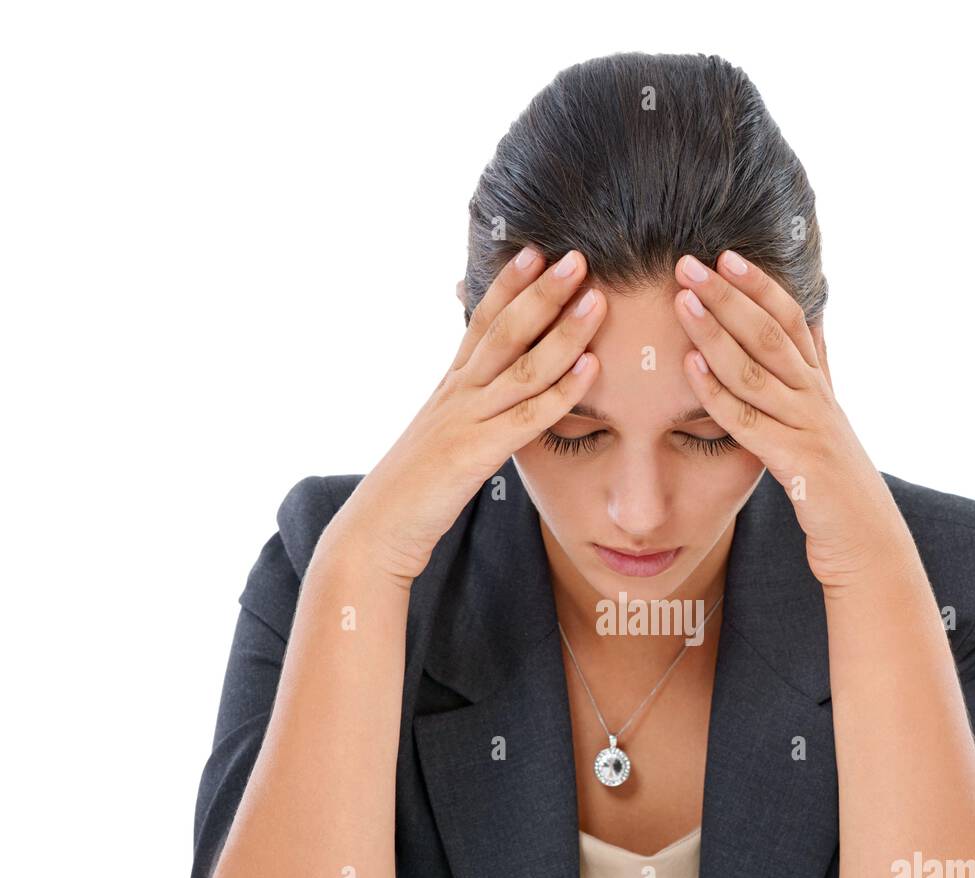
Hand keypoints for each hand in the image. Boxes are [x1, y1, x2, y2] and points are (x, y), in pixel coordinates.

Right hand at [331, 246, 607, 585]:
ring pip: (522, 365)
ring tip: (596, 298)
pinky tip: (591, 368)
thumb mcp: (440, 437)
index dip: (508, 285)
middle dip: (541, 291)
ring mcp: (466, 420)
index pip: (480, 323)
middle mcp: (458, 393)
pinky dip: (562, 390)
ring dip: (563, 330)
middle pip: (504, 330)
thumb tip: (483, 393)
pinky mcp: (476, 453)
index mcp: (450, 387)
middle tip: (577, 256)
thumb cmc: (414, 490)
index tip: (534, 250)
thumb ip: (465, 411)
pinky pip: (527, 416)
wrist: (377, 530)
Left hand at [671, 251, 893, 589]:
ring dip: (716, 331)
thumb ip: (816, 375)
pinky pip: (748, 422)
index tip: (727, 254)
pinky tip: (690, 368)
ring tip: (681, 300)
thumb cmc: (837, 490)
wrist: (867, 546)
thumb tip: (814, 324)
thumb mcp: (826, 425)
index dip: (760, 285)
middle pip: (771, 333)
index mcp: (820, 388)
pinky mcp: (796, 464)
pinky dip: (717, 392)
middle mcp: (817, 400)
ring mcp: (808, 429)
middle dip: (728, 294)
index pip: (792, 320)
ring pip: (757, 369)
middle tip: (688, 262)